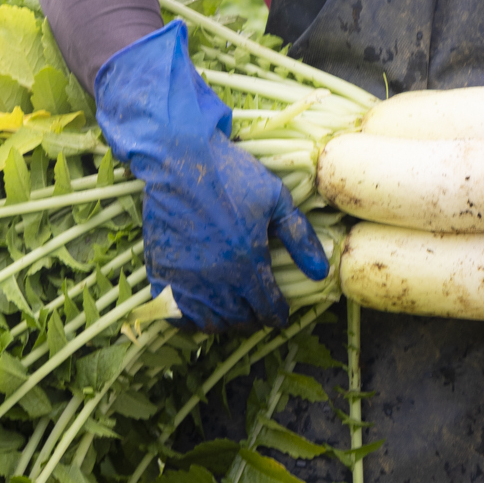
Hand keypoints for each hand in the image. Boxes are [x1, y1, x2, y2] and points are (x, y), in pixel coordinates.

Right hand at [94, 21, 329, 333]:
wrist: (178, 160)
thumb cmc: (231, 175)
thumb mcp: (275, 200)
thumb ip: (300, 238)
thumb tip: (321, 272)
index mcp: (247, 262)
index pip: (268, 309)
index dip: (278, 314)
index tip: (280, 313)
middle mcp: (216, 279)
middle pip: (240, 319)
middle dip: (253, 318)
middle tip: (258, 309)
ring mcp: (186, 279)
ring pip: (208, 322)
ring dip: (224, 321)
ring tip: (233, 311)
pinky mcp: (162, 272)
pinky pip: (176, 314)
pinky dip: (190, 318)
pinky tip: (200, 307)